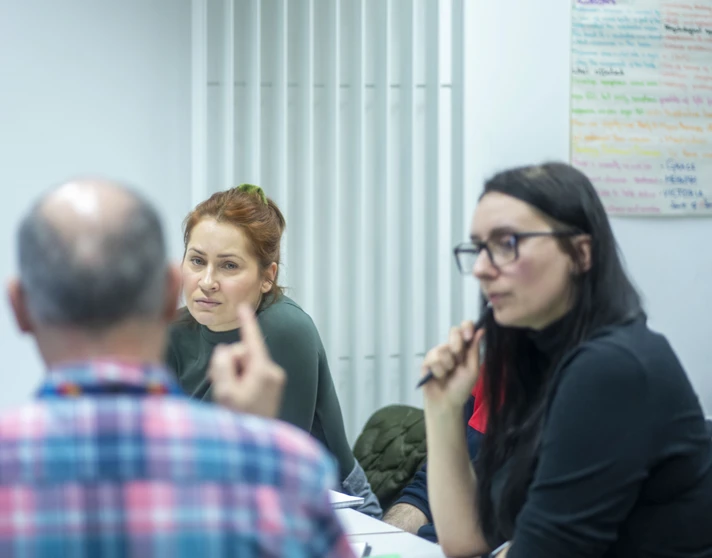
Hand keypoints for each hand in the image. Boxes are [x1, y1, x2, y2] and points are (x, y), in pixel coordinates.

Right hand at [208, 303, 285, 417]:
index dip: (247, 322)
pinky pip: (249, 374)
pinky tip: (236, 397)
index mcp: (263, 371)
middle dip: (229, 364)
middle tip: (222, 386)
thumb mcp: (225, 391)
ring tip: (229, 396)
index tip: (244, 307)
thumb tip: (225, 351)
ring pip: (243, 364)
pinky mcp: (270, 387)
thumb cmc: (241, 420)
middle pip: (242, 353)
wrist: (255, 447)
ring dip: (232, 375)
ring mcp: (272, 380)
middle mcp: (272, 373)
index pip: (253, 340)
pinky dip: (238, 380)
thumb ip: (222, 365)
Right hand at [420, 320, 483, 409]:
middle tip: (458, 361)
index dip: (467, 327)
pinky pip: (433, 360)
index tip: (469, 336)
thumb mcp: (472, 369)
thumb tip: (481, 330)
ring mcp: (438, 353)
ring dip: (448, 365)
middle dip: (457, 346)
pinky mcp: (427, 361)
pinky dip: (439, 371)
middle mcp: (450, 347)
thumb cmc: (461, 387)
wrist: (447, 402)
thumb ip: (475, 350)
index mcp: (463, 347)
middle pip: (453, 331)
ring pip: (443, 349)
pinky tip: (439, 378)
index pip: (465, 328)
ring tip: (448, 375)